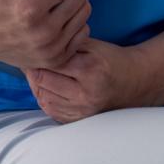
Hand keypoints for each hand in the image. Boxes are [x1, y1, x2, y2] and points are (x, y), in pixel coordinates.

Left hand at [23, 38, 162, 123]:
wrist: (133, 82)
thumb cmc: (110, 60)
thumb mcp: (91, 45)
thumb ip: (65, 43)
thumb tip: (37, 44)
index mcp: (89, 70)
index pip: (50, 63)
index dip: (36, 55)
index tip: (31, 49)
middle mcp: (86, 94)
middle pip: (42, 82)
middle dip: (33, 70)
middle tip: (30, 61)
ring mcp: (82, 110)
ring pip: (43, 98)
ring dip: (36, 85)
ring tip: (38, 74)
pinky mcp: (79, 120)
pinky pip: (51, 111)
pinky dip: (44, 98)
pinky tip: (47, 88)